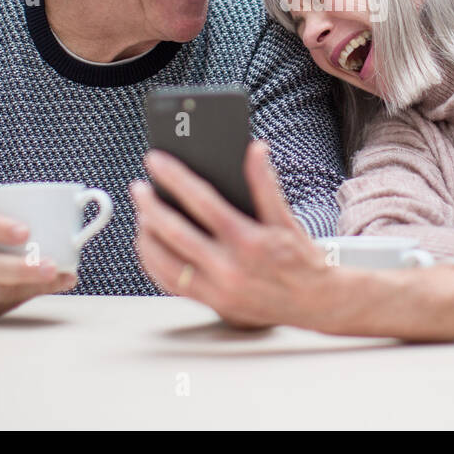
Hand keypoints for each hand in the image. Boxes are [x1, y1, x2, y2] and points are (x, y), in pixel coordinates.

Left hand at [132, 141, 331, 329]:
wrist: (315, 304)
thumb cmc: (301, 259)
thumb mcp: (287, 220)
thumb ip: (266, 185)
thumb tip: (255, 150)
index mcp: (248, 241)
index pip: (202, 202)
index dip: (175, 178)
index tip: (156, 161)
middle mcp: (229, 268)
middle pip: (175, 232)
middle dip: (150, 206)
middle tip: (138, 189)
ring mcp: (217, 289)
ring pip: (165, 262)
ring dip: (147, 237)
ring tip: (141, 216)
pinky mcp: (212, 304)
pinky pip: (171, 284)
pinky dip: (154, 264)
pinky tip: (151, 246)